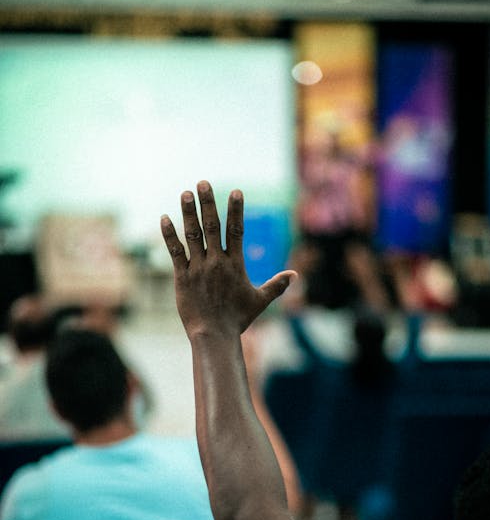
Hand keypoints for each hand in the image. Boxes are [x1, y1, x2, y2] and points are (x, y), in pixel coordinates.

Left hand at [160, 181, 295, 338]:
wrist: (214, 336)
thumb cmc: (238, 319)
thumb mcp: (260, 301)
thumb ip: (276, 285)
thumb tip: (295, 275)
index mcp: (235, 264)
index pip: (236, 231)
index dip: (236, 210)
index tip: (235, 192)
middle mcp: (216, 262)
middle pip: (212, 226)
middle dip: (207, 203)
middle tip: (203, 183)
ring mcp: (198, 268)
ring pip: (192, 235)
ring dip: (188, 213)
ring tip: (185, 193)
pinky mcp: (182, 277)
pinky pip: (175, 252)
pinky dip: (169, 235)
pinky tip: (164, 218)